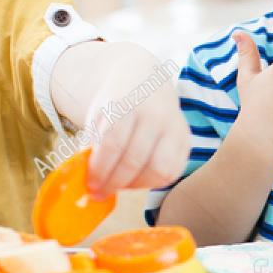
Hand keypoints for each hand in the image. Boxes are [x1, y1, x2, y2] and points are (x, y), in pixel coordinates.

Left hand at [83, 72, 192, 198]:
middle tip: (102, 193)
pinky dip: (154, 182)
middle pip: (133, 161)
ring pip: (157, 170)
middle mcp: (154, 113)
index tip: (92, 185)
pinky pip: (172, 172)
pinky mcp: (185, 139)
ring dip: (136, 185)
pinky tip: (140, 178)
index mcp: (125, 103)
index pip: (112, 144)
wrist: (146, 79)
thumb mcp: (97, 115)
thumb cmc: (117, 102)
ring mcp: (174, 126)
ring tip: (122, 184)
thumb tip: (86, 178)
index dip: (100, 170)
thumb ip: (92, 144)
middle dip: (114, 183)